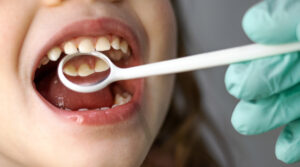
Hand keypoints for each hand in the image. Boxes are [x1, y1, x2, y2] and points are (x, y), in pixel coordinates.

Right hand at [225, 0, 299, 163]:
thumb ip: (289, 20)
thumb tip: (255, 26)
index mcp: (296, 38)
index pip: (264, 49)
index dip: (242, 59)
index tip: (207, 68)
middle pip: (272, 77)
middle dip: (254, 86)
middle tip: (243, 89)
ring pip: (286, 105)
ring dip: (266, 116)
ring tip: (248, 122)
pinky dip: (296, 141)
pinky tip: (287, 149)